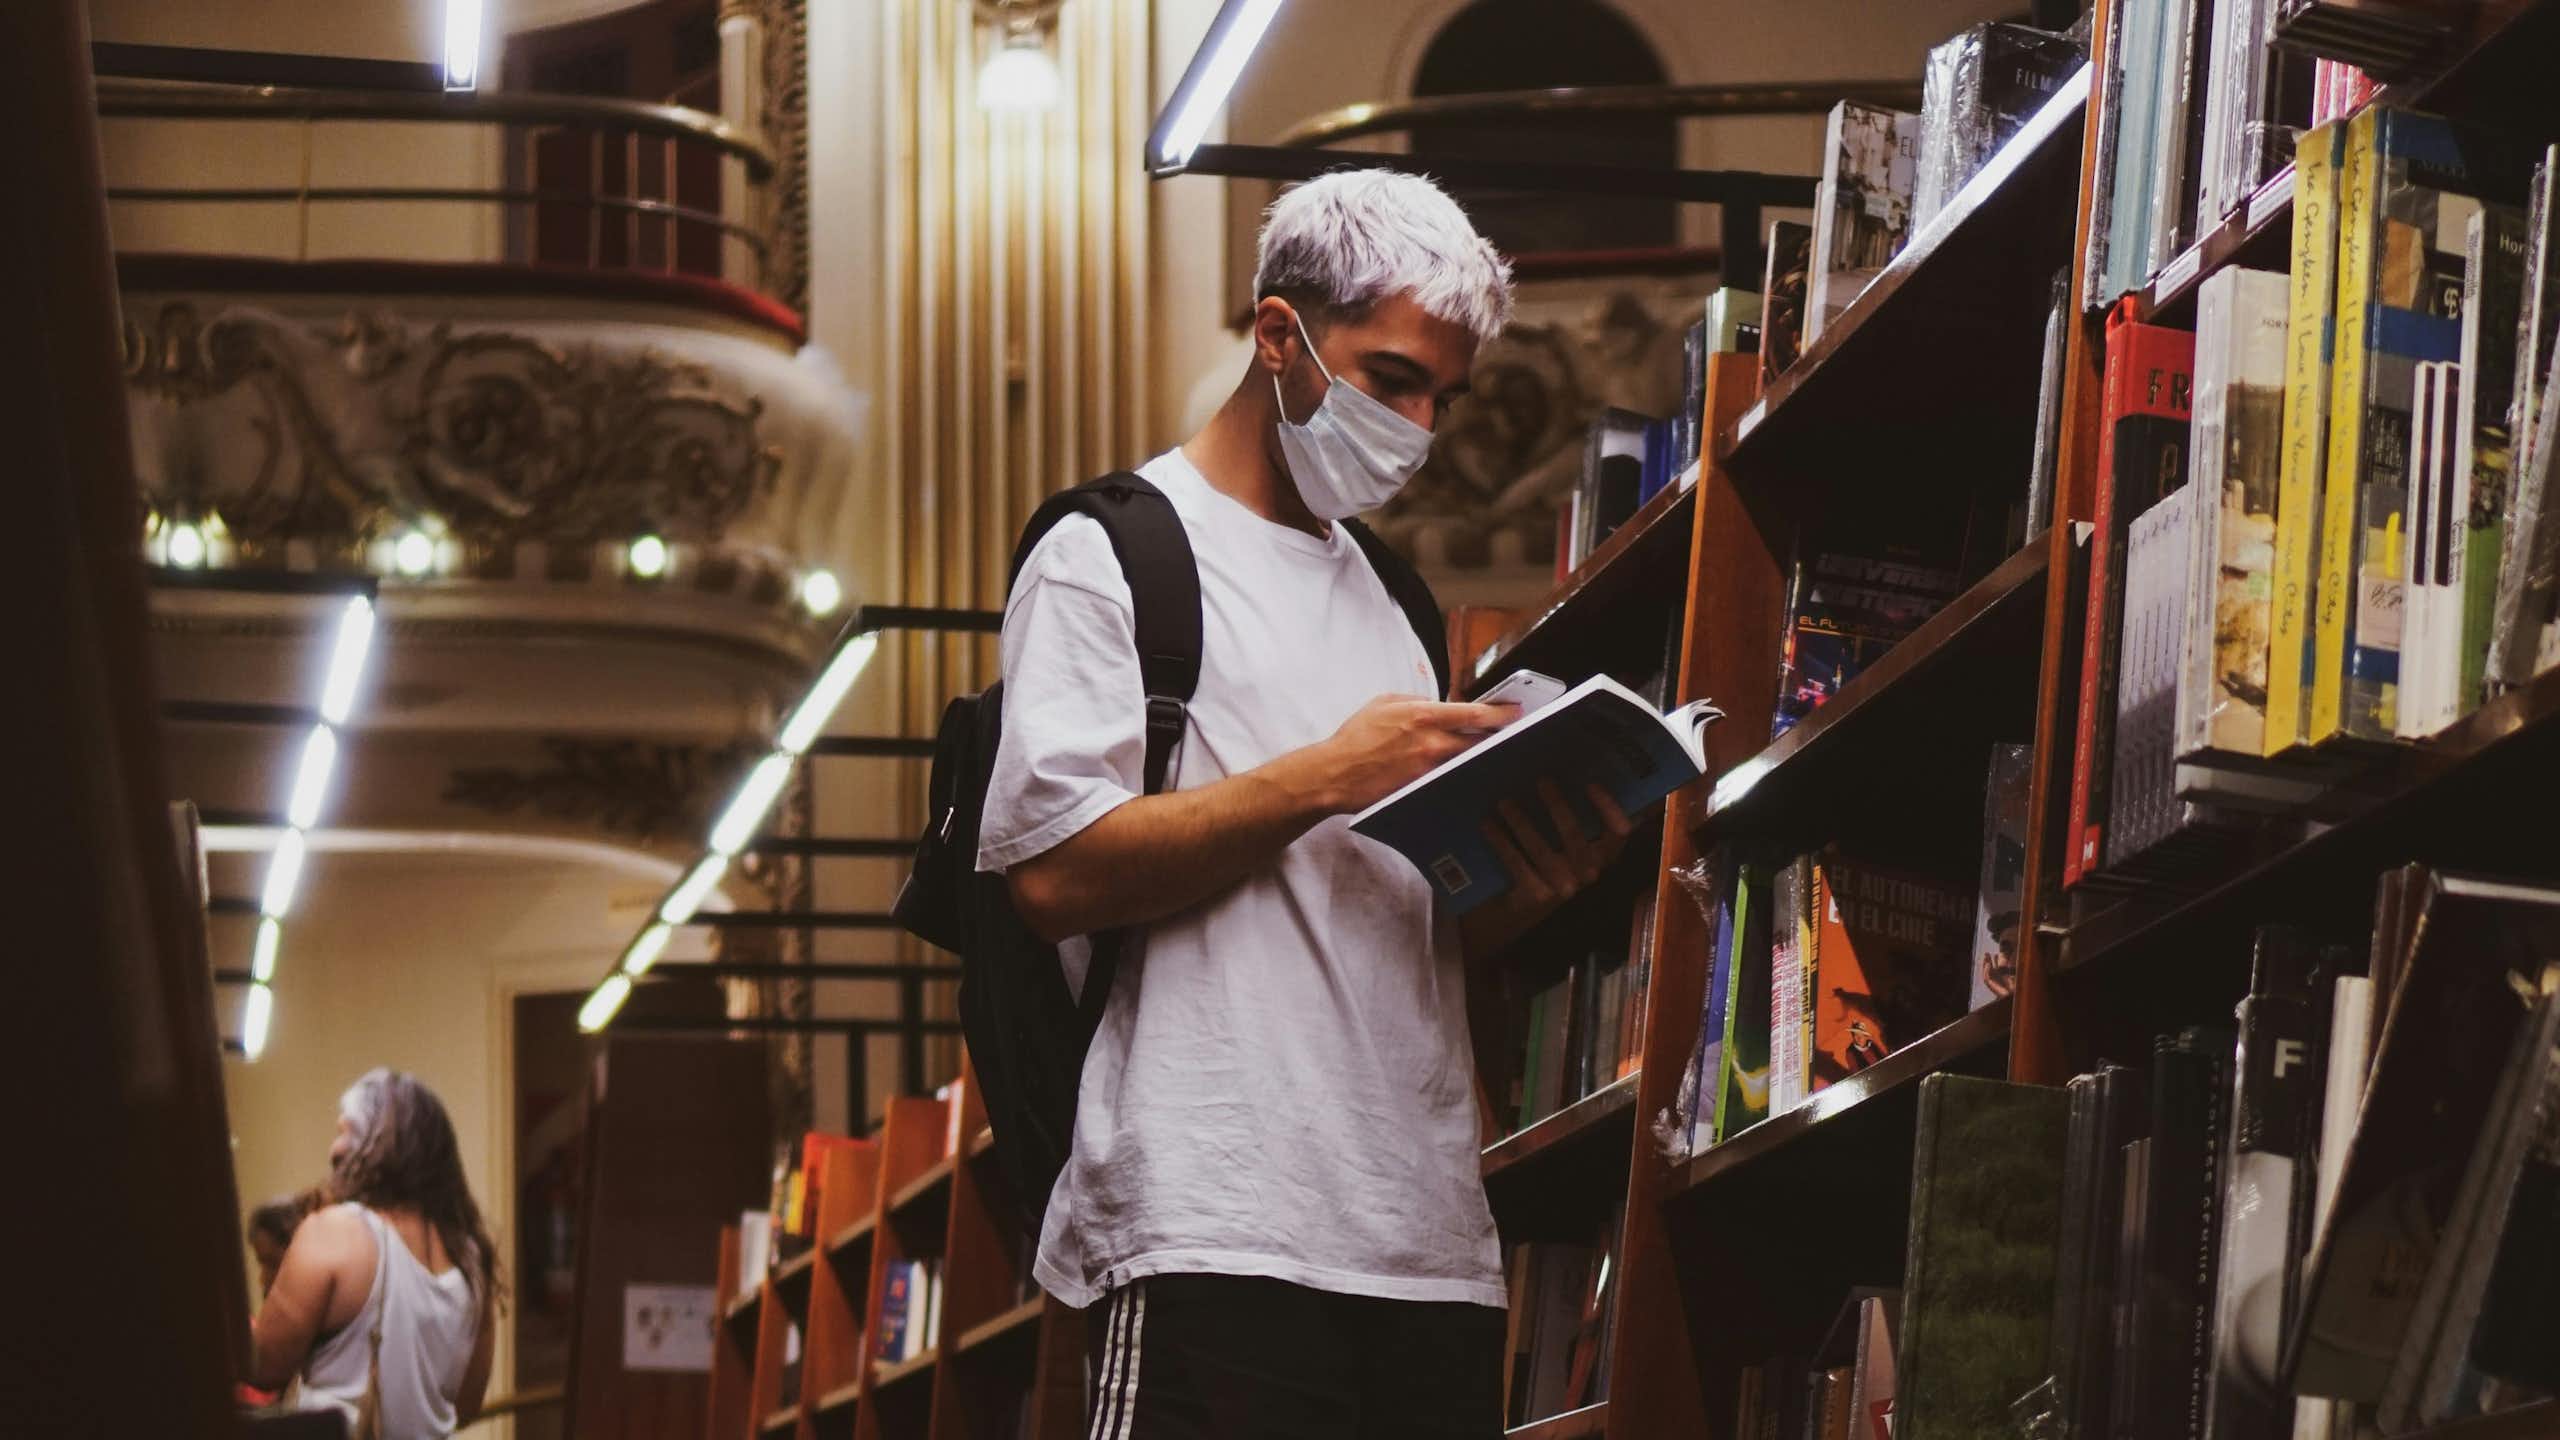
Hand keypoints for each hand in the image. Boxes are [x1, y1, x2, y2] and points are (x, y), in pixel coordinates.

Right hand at [1313, 695, 1517, 813]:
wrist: (1336, 773)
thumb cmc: (1356, 736)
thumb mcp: (1384, 703)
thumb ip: (1416, 700)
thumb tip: (1439, 704)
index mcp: (1422, 715)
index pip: (1474, 714)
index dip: (1500, 713)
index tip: (1515, 711)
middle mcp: (1431, 743)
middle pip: (1479, 740)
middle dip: (1497, 737)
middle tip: (1510, 734)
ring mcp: (1430, 769)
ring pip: (1468, 761)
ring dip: (1479, 755)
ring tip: (1490, 751)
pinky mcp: (1424, 788)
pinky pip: (1451, 778)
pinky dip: (1460, 772)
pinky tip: (1465, 771)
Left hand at [1479, 781, 1634, 909]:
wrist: (1528, 904)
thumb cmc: (1554, 858)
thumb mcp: (1571, 841)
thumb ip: (1579, 813)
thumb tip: (1571, 764)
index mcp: (1605, 855)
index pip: (1619, 831)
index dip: (1609, 807)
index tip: (1591, 783)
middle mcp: (1588, 873)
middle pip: (1574, 835)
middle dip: (1557, 806)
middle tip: (1541, 780)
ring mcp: (1563, 888)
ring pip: (1541, 849)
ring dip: (1520, 822)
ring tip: (1504, 801)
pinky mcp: (1536, 897)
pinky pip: (1516, 864)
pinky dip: (1501, 842)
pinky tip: (1488, 824)